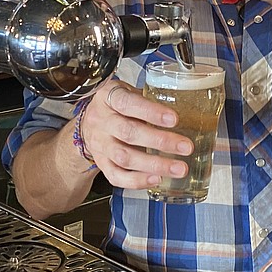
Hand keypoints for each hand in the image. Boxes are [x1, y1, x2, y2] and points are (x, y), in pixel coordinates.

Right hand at [79, 80, 193, 190]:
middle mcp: (102, 121)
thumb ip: (148, 98)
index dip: (151, 112)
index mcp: (109, 98)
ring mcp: (100, 145)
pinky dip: (137, 181)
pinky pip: (117, 176)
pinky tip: (157, 179)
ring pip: (125, 157)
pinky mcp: (101, 163)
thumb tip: (186, 104)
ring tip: (179, 168)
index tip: (174, 119)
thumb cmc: (114, 105)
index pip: (127, 103)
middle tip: (186, 147)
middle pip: (129, 133)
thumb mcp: (127, 91)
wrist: (86, 122)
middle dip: (160, 142)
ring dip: (154, 164)